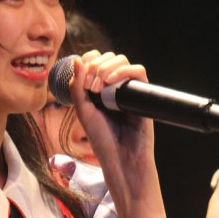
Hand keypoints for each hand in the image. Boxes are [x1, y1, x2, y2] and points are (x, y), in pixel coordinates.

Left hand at [68, 51, 153, 191]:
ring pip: (122, 61)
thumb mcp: (84, 112)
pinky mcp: (142, 94)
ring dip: (108, 67)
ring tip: (99, 86)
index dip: (88, 61)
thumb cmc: (103, 140)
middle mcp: (114, 87)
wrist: (122, 159)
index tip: (82, 78)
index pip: (95, 60)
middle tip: (91, 87)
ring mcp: (128, 89)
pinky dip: (125, 71)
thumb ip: (77, 87)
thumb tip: (76, 59)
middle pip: (108, 58)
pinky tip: (111, 82)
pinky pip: (139, 72)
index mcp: (98, 89)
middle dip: (96, 66)